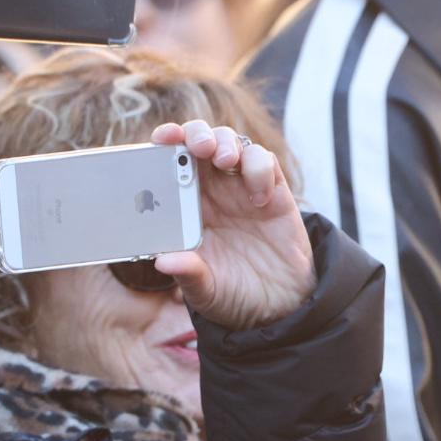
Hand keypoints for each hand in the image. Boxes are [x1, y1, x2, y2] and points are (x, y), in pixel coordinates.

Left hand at [152, 121, 316, 330]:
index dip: (166, 143)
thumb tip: (165, 261)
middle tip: (198, 147)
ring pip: (232, 143)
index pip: (170, 163)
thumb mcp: (205, 291)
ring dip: (227, 143)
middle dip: (197, 134)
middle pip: (201, 141)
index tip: (161, 139)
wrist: (280, 306)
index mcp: (186, 207)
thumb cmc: (234, 294)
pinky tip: (260, 198)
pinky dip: (259, 168)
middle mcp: (213, 192)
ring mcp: (243, 188)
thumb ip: (189, 274)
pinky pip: (265, 161)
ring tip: (226, 161)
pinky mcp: (274, 192)